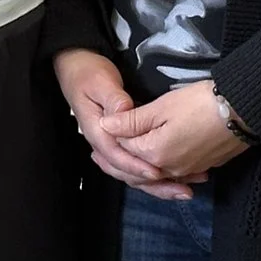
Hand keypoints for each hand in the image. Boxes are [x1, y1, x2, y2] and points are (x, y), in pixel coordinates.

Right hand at [54, 48, 193, 200]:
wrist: (76, 69)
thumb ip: (113, 99)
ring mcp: (112, 144)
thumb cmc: (88, 73)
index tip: (157, 172)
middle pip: (127, 172)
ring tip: (183, 190)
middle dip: (154, 184)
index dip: (136, 166)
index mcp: (97, 131)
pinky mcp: (120, 142)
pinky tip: (174, 178)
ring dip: (158, 184)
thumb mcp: (100, 82)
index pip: (116, 156)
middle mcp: (104, 143)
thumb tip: (124, 113)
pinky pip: (136, 163)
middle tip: (181, 191)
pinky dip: (154, 173)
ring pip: (133, 172)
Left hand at [104, 80, 248, 182]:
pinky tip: (159, 163)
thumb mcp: (162, 107)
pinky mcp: (203, 166)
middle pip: (138, 166)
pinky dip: (163, 170)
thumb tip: (105, 126)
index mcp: (154, 153)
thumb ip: (132, 120)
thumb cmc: (200, 103)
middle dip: (119, 161)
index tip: (101, 129)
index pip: (125, 147)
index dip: (113, 136)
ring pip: (157, 172)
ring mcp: (188, 170)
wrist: (243, 111)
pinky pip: (176, 173)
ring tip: (127, 159)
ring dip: (140, 168)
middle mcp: (169, 168)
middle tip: (98, 157)